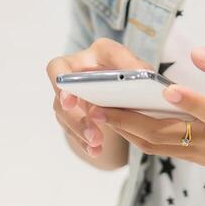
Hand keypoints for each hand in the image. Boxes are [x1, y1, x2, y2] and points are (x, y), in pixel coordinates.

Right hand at [46, 38, 153, 157]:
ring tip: (97, 141)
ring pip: (63, 113)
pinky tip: (96, 150)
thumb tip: (143, 75)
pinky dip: (84, 142)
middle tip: (88, 123)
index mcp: (92, 55)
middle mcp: (76, 72)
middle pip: (61, 92)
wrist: (131, 91)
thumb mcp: (140, 68)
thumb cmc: (134, 75)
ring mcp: (71, 95)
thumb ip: (140, 68)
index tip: (70, 99)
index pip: (64, 63)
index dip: (62, 79)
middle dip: (72, 109)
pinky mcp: (72, 116)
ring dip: (80, 128)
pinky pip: (72, 130)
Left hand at [89, 46, 204, 168]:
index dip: (186, 101)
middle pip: (164, 133)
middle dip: (127, 118)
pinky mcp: (201, 158)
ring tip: (98, 110)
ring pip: (157, 145)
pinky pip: (164, 149)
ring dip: (126, 130)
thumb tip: (196, 54)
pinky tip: (121, 119)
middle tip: (97, 102)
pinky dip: (139, 137)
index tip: (164, 89)